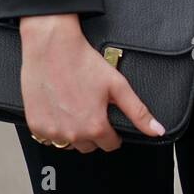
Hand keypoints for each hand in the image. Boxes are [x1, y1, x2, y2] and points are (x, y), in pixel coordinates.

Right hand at [20, 14, 165, 152]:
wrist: (52, 47)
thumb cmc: (83, 62)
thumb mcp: (118, 85)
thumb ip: (138, 112)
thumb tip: (158, 131)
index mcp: (95, 127)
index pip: (110, 145)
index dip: (113, 132)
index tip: (108, 117)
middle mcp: (72, 134)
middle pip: (89, 146)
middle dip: (93, 132)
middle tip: (91, 108)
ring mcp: (51, 132)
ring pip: (68, 143)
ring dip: (73, 132)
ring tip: (75, 107)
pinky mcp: (35, 125)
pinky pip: (48, 137)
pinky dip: (55, 127)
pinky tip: (59, 108)